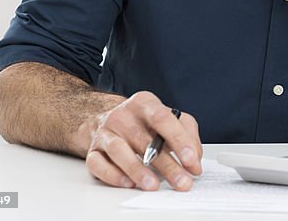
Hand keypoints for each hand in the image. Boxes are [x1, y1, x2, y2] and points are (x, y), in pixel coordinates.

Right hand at [82, 91, 203, 190]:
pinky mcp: (93, 150)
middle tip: (181, 181)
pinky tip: (128, 183)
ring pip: (119, 151)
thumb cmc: (143, 122)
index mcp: (144, 103)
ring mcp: (105, 132)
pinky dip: (113, 175)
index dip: (179, 140)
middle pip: (145, 141)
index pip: (163, 119)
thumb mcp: (170, 118)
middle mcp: (123, 115)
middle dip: (167, 165)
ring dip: (138, 171)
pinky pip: (99, 164)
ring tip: (153, 185)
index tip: (191, 161)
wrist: (108, 120)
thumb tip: (195, 159)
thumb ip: (187, 134)